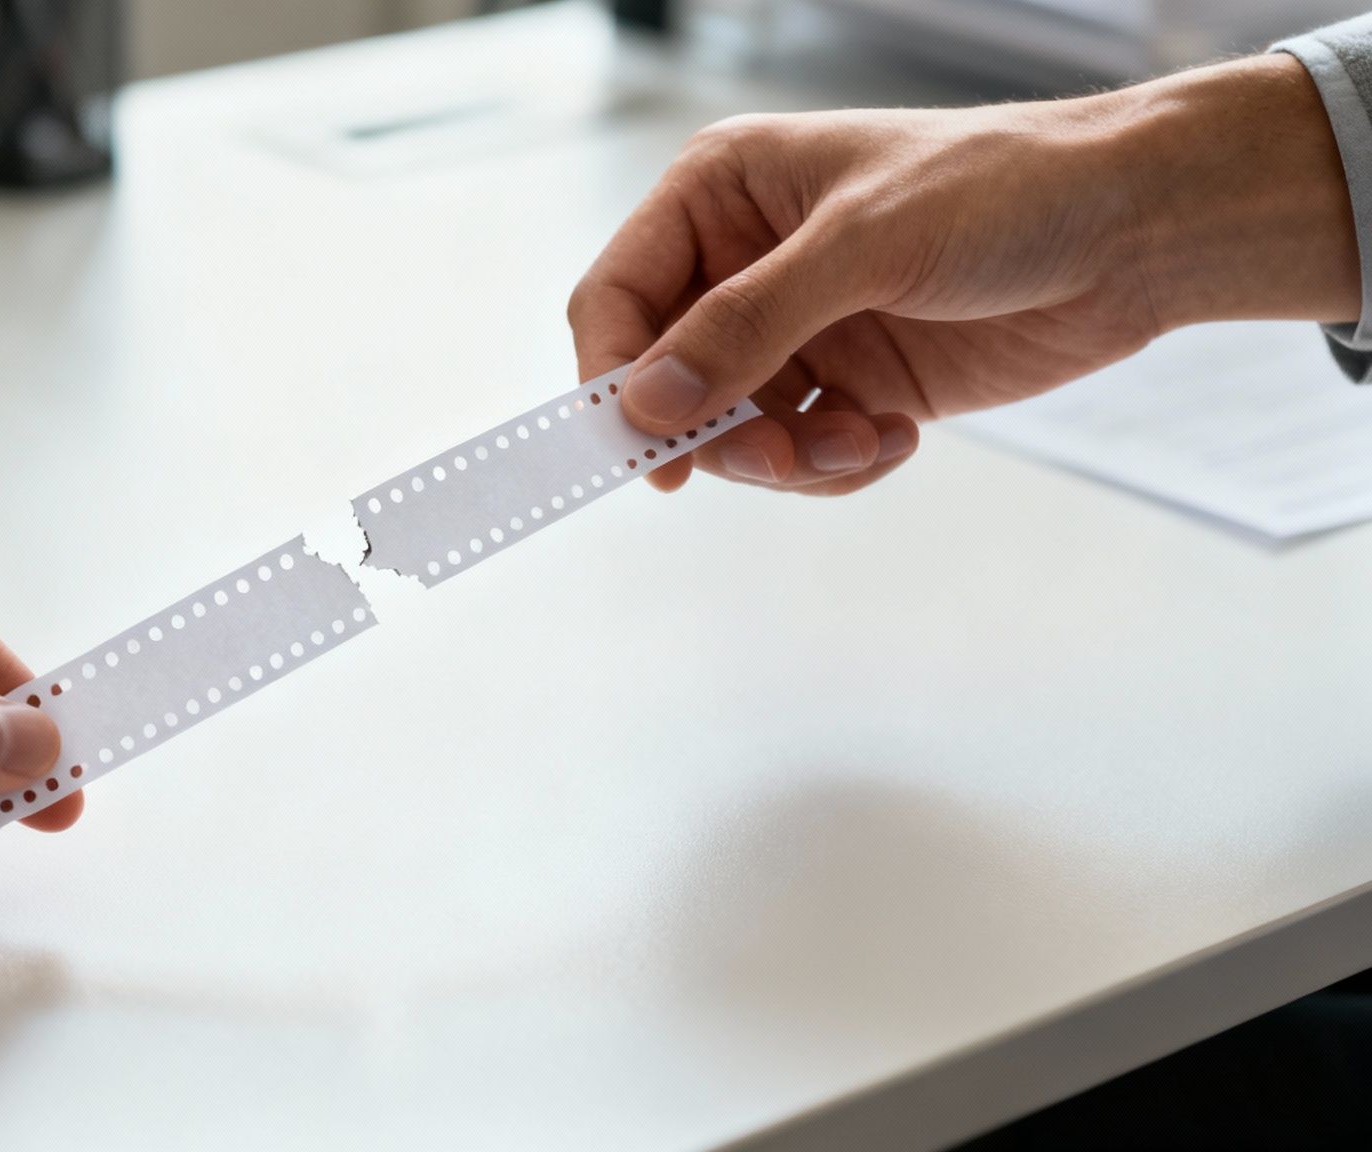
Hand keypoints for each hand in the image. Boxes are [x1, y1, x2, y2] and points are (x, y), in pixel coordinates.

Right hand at [570, 53, 1357, 494]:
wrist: (1136, 232)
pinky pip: (798, 453)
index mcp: (721, 193)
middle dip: (717, 433)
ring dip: (787, 457)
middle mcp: (744, 261)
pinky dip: (836, 464)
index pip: (617, 296)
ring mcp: (796, 327)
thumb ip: (747, 324)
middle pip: (665, 381)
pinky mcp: (849, 382)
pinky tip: (895, 438)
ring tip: (859, 442)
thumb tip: (647, 402)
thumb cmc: (1005, 191)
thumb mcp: (863, 247)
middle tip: (776, 458)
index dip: (614, 376)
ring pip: (729, 431)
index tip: (642, 452)